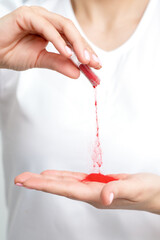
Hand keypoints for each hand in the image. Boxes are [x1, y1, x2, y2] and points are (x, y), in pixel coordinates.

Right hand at [0, 6, 100, 76]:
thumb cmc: (13, 53)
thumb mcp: (41, 61)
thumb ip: (59, 64)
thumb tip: (77, 73)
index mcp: (51, 30)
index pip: (73, 39)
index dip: (86, 51)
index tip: (97, 65)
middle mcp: (47, 21)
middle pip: (72, 31)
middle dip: (85, 48)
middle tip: (94, 63)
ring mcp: (37, 16)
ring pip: (63, 26)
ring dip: (76, 44)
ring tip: (84, 60)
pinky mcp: (27, 16)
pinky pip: (46, 27)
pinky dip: (58, 40)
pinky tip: (67, 53)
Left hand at [15, 170, 159, 213]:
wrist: (155, 193)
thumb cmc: (148, 191)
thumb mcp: (136, 189)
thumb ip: (120, 190)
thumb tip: (104, 195)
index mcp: (97, 195)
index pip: (66, 190)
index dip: (46, 186)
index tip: (28, 182)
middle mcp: (91, 194)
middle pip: (60, 188)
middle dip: (39, 184)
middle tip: (19, 180)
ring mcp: (93, 189)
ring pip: (65, 183)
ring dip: (47, 180)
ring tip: (31, 178)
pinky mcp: (97, 183)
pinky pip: (75, 179)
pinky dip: (62, 177)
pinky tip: (53, 176)